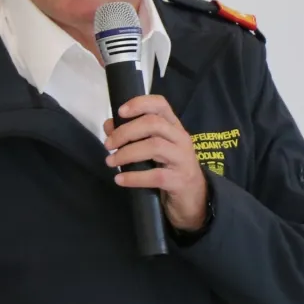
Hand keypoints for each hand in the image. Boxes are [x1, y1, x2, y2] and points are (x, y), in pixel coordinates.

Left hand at [103, 95, 208, 231]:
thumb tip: (109, 126)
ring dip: (127, 153)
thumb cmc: (170, 169)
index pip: (160, 104)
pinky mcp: (180, 180)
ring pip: (154, 146)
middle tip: (108, 145)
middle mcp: (181, 138)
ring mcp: (183, 159)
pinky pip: (155, 175)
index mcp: (174, 127)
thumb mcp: (154, 150)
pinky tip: (120, 180)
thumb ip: (133, 136)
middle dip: (126, 132)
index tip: (120, 112)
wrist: (194, 199)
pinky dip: (134, 177)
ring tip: (111, 162)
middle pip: (153, 124)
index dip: (139, 104)